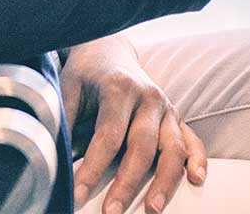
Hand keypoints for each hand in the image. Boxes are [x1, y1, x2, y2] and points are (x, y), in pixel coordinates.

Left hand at [63, 34, 205, 213]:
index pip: (107, 136)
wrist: (110, 51)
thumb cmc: (86, 75)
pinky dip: (198, 160)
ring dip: (165, 181)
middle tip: (111, 211)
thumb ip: (63, 120)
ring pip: (172, 147)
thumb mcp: (67, 88)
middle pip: (142, 146)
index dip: (92, 168)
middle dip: (127, 183)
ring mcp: (167, 108)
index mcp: (120, 89)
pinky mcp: (177, 117)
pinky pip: (193, 140)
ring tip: (153, 208)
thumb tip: (52, 159)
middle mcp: (149, 97)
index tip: (78, 194)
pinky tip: (196, 180)